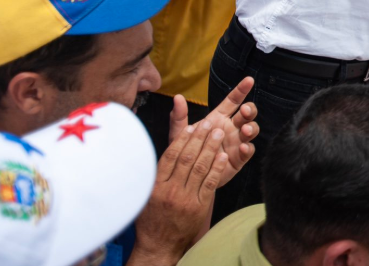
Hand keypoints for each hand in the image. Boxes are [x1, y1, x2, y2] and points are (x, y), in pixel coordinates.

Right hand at [132, 120, 228, 262]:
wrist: (158, 246)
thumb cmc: (150, 219)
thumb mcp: (145, 196)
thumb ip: (154, 176)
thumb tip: (164, 154)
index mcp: (156, 186)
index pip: (170, 156)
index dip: (182, 140)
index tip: (190, 127)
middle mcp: (170, 190)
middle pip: (187, 158)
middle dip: (199, 138)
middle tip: (209, 123)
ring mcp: (186, 199)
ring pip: (200, 167)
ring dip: (210, 148)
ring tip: (218, 133)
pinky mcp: (199, 207)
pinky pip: (210, 183)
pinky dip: (216, 168)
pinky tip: (223, 155)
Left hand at [168, 77, 257, 187]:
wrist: (186, 177)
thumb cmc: (185, 151)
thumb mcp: (180, 134)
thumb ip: (179, 117)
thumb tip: (178, 97)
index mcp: (219, 119)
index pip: (232, 101)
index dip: (241, 90)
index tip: (249, 80)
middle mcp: (231, 128)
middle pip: (247, 114)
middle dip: (249, 110)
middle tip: (244, 111)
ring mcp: (237, 142)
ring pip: (252, 130)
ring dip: (251, 128)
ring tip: (244, 130)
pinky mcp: (239, 158)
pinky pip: (248, 151)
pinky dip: (248, 148)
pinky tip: (243, 147)